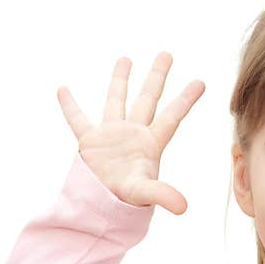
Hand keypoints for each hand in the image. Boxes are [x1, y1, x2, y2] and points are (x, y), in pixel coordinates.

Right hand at [57, 52, 204, 214]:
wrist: (101, 209)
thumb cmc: (127, 200)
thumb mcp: (145, 193)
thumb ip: (162, 195)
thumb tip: (183, 207)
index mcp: (150, 143)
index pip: (172, 116)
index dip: (185, 99)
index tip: (201, 82)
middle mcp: (133, 134)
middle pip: (148, 99)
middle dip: (157, 77)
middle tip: (167, 54)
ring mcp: (111, 135)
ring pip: (116, 100)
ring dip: (120, 80)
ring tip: (126, 58)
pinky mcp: (89, 142)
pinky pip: (77, 119)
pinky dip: (69, 106)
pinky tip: (63, 89)